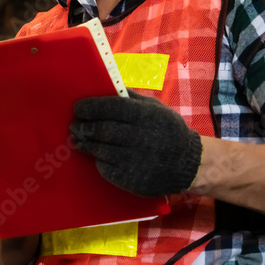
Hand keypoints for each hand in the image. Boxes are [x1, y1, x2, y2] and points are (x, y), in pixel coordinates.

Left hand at [70, 90, 202, 196]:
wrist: (190, 164)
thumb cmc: (169, 131)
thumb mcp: (156, 108)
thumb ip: (132, 98)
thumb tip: (107, 85)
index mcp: (145, 116)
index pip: (111, 108)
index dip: (90, 107)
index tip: (77, 108)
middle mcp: (139, 137)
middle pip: (102, 130)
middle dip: (84, 127)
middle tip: (74, 125)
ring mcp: (135, 160)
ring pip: (100, 149)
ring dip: (86, 144)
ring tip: (79, 139)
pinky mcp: (131, 179)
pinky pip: (106, 168)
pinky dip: (98, 161)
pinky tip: (96, 155)